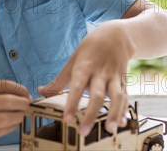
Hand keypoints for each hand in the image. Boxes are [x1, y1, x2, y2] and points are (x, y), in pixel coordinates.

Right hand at [0, 79, 31, 147]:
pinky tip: (14, 124)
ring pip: (4, 119)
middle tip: (28, 104)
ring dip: (18, 116)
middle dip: (21, 103)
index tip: (27, 93)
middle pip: (5, 102)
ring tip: (23, 114)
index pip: (1, 85)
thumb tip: (20, 94)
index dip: (18, 89)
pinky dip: (11, 127)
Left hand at [37, 22, 135, 136]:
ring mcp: (114, 76)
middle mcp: (100, 72)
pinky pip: (126, 96)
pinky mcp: (124, 80)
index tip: (67, 118)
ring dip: (114, 113)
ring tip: (110, 130)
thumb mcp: (73, 60)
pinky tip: (122, 123)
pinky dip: (124, 110)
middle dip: (91, 114)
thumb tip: (40, 91)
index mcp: (84, 67)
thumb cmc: (89, 49)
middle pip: (97, 95)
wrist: (115, 35)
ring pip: (116, 96)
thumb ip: (59, 80)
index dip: (71, 102)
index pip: (76, 86)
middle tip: (83, 132)